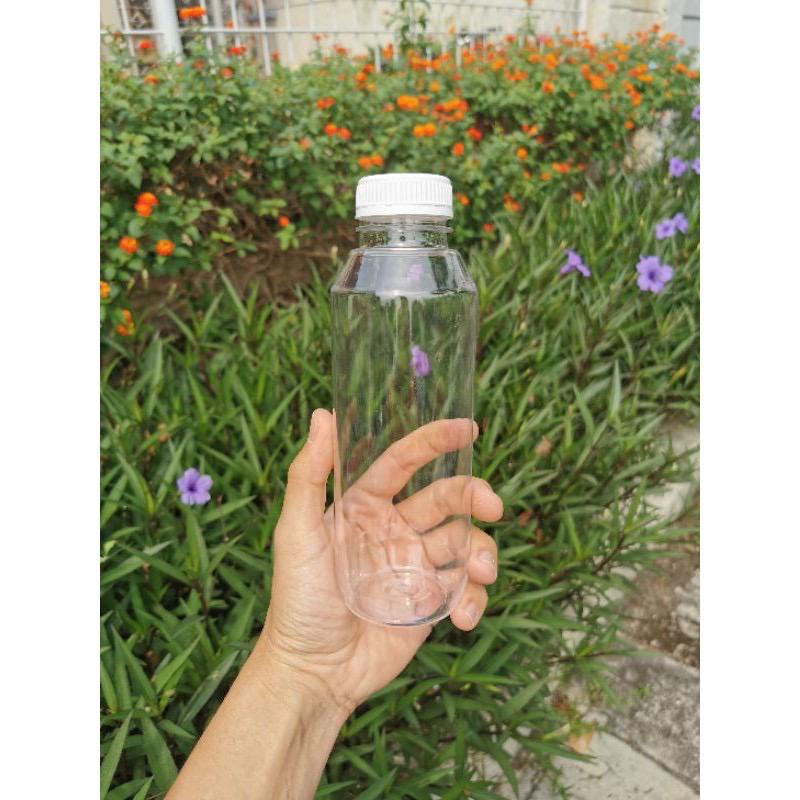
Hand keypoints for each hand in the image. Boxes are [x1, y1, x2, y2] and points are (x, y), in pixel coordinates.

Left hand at [256, 409, 503, 713]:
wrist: (313, 672)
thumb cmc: (298, 599)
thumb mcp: (296, 533)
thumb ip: (307, 475)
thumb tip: (322, 415)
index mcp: (365, 506)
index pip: (404, 463)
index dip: (434, 441)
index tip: (467, 429)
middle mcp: (395, 529)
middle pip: (447, 498)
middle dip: (474, 496)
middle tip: (493, 506)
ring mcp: (416, 566)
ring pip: (465, 542)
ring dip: (481, 552)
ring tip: (481, 572)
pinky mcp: (430, 604)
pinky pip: (465, 590)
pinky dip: (474, 599)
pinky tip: (461, 618)